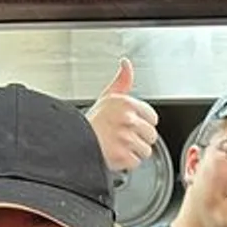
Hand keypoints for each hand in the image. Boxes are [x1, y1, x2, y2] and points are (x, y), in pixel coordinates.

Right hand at [85, 58, 159, 172]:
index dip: (142, 123)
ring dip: (133, 151)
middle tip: (123, 137)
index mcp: (127, 103)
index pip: (152, 117)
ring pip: (145, 150)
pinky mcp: (123, 156)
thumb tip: (126, 64)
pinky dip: (126, 162)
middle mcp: (128, 120)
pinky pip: (135, 162)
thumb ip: (122, 81)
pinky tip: (116, 154)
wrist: (74, 141)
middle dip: (140, 138)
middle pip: (152, 135)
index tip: (130, 125)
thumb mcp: (108, 97)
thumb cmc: (92, 122)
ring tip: (119, 145)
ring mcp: (126, 138)